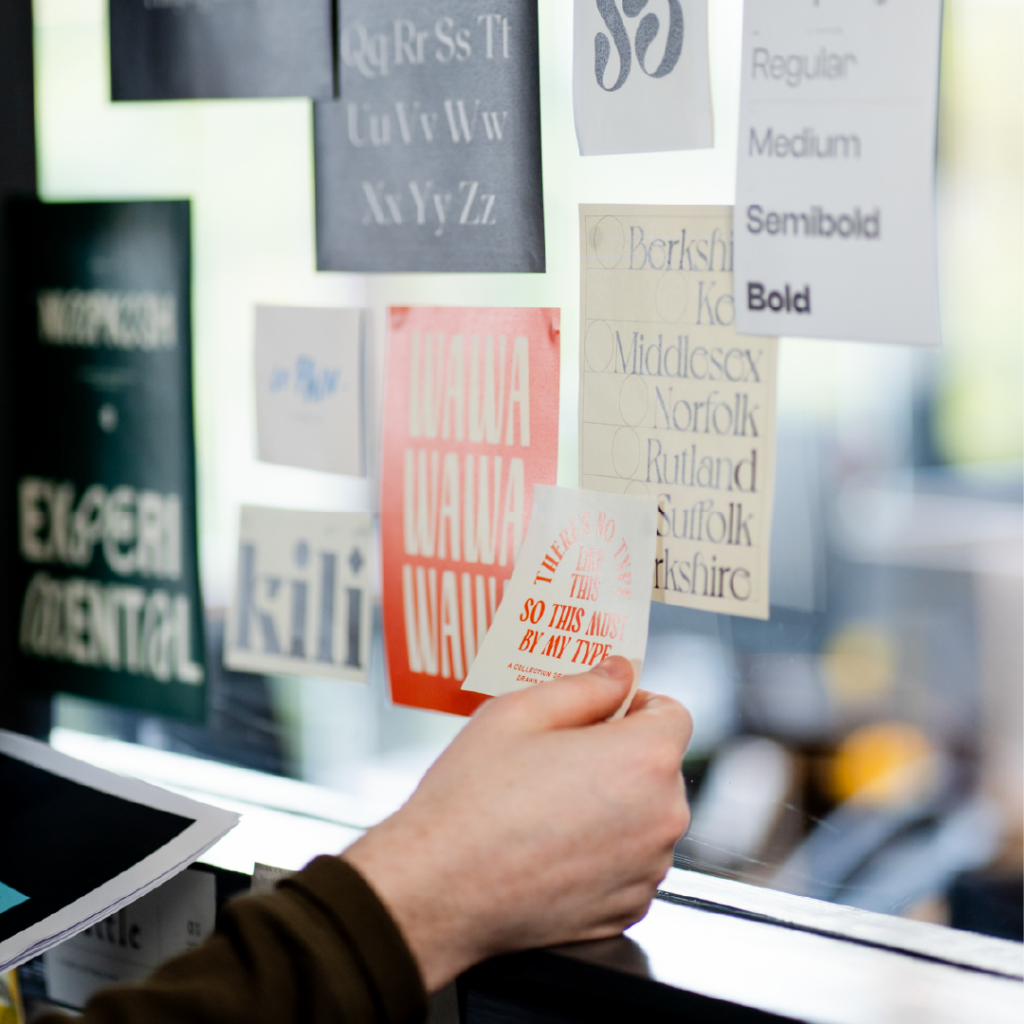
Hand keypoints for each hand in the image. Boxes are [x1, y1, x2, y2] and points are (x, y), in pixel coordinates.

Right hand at [343, 656, 691, 992]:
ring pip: (644, 816)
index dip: (636, 705)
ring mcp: (648, 870)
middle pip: (659, 767)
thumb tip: (619, 673)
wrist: (439, 889)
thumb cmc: (472, 798)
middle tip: (558, 759)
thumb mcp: (518, 712)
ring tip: (548, 807)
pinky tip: (551, 846)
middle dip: (620, 755)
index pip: (673, 714)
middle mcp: (662, 818)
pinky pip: (629, 862)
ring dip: (614, 805)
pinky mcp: (629, 911)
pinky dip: (603, 851)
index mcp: (644, 760)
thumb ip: (584, 685)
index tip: (599, 714)